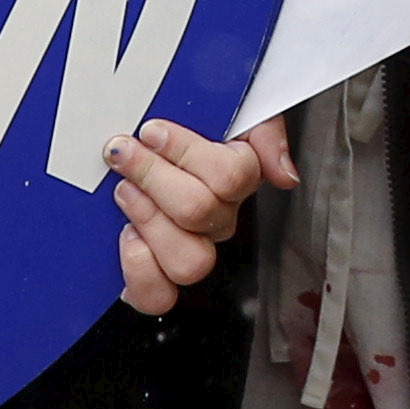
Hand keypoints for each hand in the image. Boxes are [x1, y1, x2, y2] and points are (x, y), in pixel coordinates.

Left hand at [111, 109, 293, 316]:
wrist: (139, 153)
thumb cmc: (188, 134)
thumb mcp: (234, 113)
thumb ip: (266, 132)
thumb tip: (284, 175)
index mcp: (238, 180)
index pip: (230, 176)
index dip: (185, 151)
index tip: (152, 130)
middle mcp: (217, 221)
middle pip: (199, 211)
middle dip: (152, 175)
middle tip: (126, 153)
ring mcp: (190, 250)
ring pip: (189, 260)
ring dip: (149, 220)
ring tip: (125, 191)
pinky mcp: (155, 277)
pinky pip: (158, 295)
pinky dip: (138, 269)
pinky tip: (127, 235)